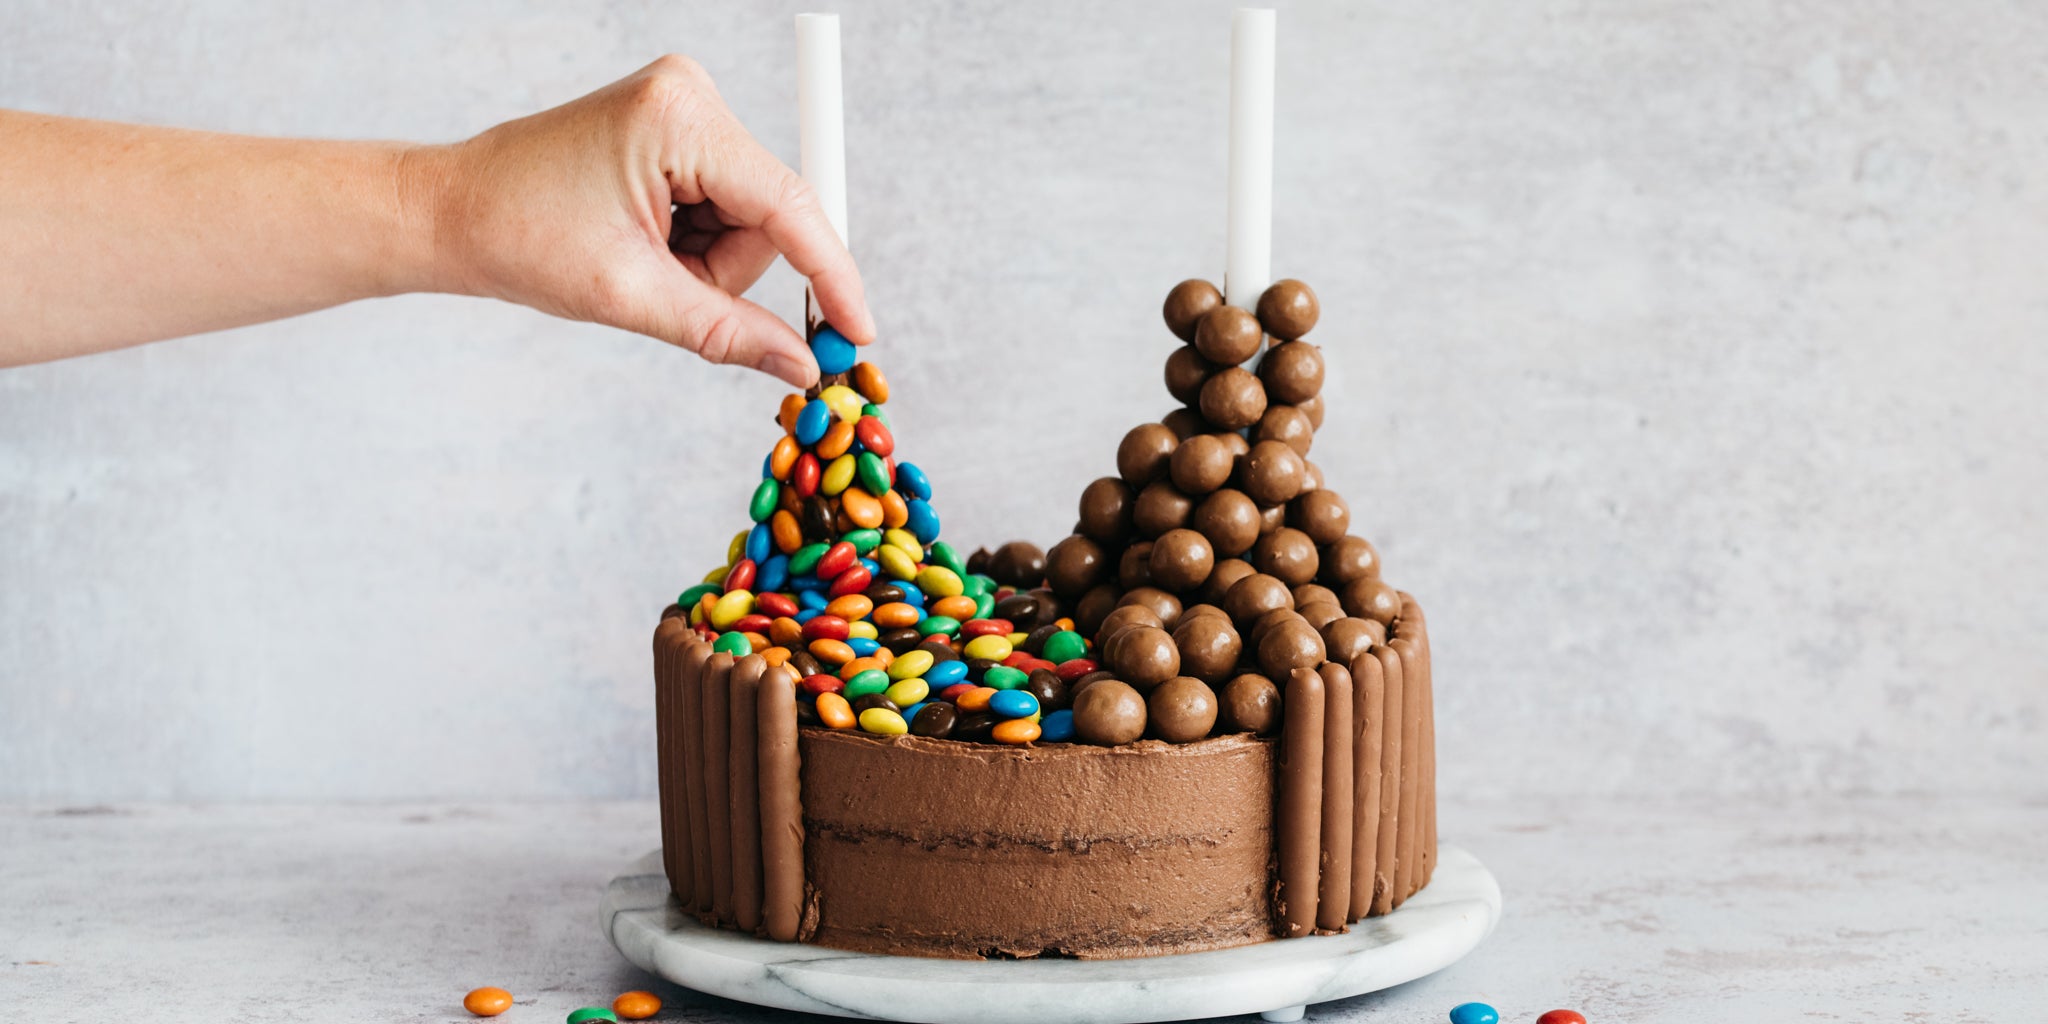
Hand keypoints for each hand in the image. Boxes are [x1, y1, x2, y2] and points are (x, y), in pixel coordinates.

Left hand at [414, 55, 873, 386]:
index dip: (830, 273)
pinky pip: (725, 205)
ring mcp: (685, 107)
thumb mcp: (631, 295)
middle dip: (725, 270)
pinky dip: (694, 242)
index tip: (858, 333)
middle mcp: (691, 96)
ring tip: (637, 260)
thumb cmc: (521, 236)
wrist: (455, 210)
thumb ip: (727, 331)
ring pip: (749, 218)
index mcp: (680, 119)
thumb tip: (801, 365)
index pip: (787, 204)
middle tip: (661, 286)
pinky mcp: (677, 126)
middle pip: (769, 215)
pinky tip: (640, 239)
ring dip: (705, 261)